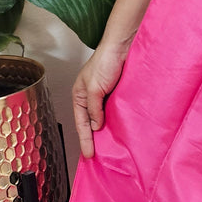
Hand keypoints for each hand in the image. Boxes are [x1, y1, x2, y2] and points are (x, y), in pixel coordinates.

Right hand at [72, 39, 129, 158]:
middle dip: (92, 138)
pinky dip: (114, 121)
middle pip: (89, 122)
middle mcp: (89, 96)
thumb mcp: (95, 88)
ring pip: (101, 118)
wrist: (122, 46)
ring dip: (104, 131)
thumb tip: (95, 126)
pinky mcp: (115, 92)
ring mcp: (102, 95)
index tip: (88, 153)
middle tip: (95, 155)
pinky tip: (118, 130)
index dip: (84, 139)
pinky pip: (113, 111)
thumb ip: (94, 108)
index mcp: (79, 95)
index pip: (81, 123)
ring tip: (107, 147)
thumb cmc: (105, 61)